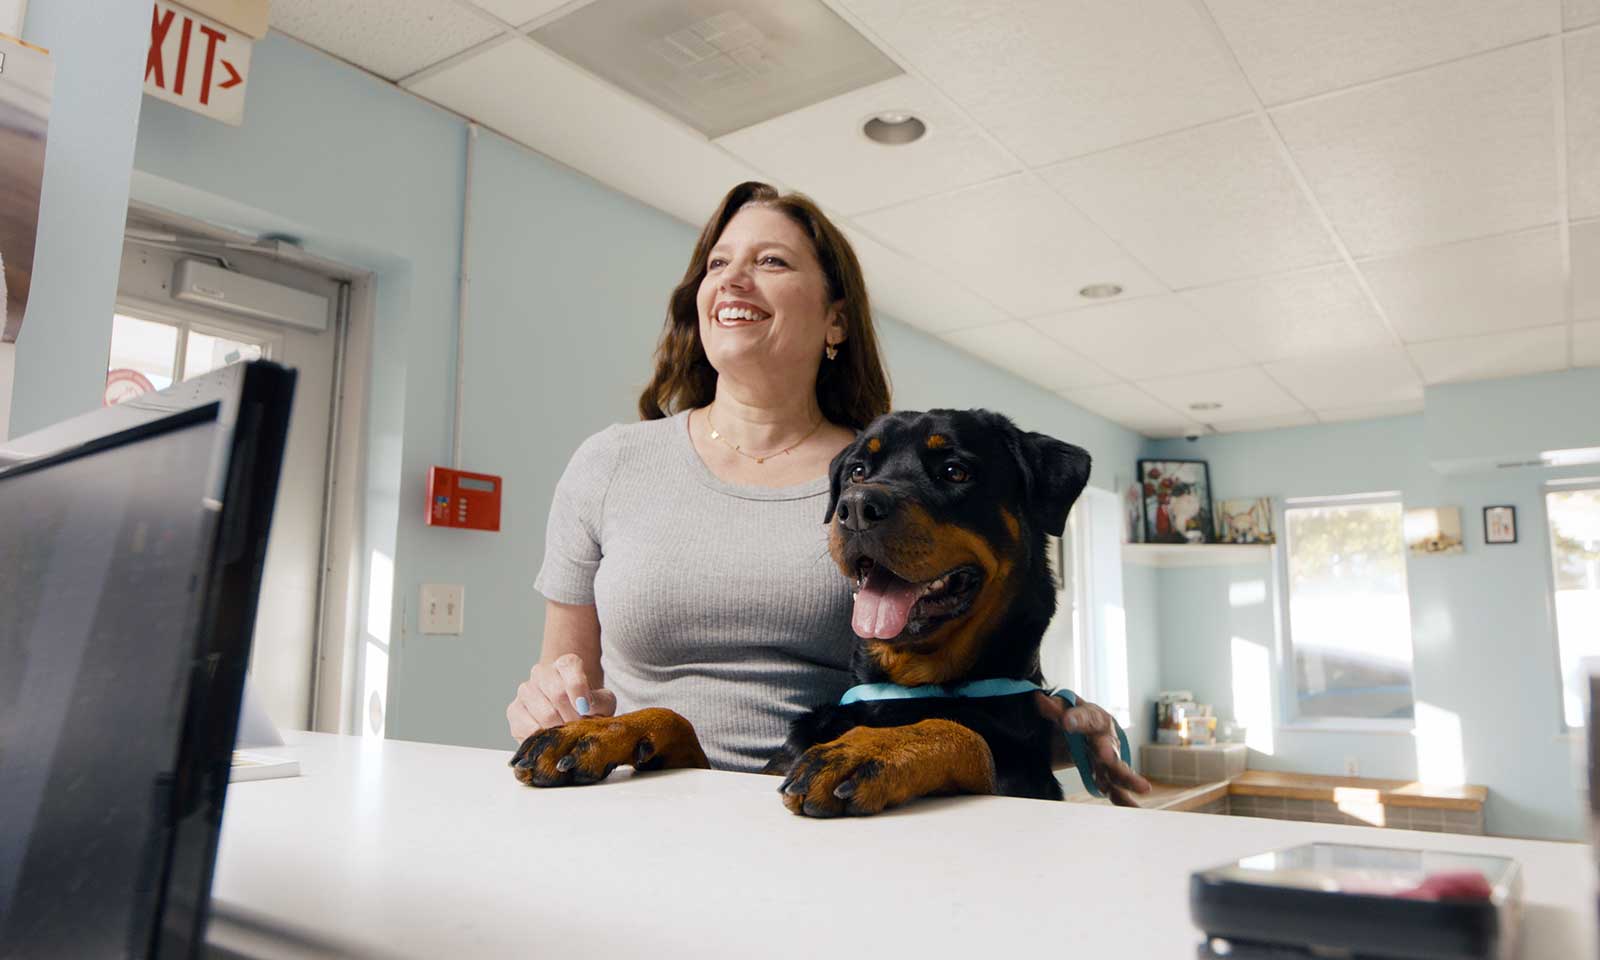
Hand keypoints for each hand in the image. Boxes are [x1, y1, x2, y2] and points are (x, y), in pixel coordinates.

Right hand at [506, 653, 616, 740]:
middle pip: (558, 693)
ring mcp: (525, 691)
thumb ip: (601, 702)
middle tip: (580, 729)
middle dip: (573, 717)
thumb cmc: (588, 707)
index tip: (586, 708)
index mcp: (564, 664)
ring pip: (545, 714)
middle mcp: (541, 672)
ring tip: (568, 735)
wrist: (569, 716)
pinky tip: (552, 739)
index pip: (569, 666)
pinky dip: (545, 739)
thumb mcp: (603, 702)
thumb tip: (586, 707)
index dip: (578, 689)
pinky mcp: (514, 711)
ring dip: (561, 730)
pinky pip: (529, 728)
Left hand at [1034, 692, 1151, 806]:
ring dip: (1127, 778)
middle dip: (1108, 750)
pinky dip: (1126, 800)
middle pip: (1108, 744)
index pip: (1086, 717)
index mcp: (1094, 718)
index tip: (1066, 721)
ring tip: (1143, 788)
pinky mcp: (1107, 777)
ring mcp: (1109, 760)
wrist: (1082, 730)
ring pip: (1118, 769)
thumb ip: (1053, 708)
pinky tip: (1135, 810)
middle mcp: (1106, 739)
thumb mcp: (1061, 708)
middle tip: (1107, 756)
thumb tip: (1040, 700)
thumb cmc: (1073, 716)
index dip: (1077, 719)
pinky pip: (1116, 790)